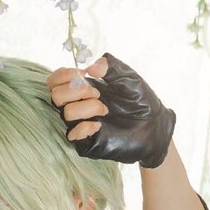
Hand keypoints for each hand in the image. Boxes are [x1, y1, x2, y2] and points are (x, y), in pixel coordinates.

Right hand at [46, 53, 175, 168]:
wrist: (154, 126)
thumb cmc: (141, 101)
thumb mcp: (128, 78)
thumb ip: (111, 67)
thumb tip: (90, 68)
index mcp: (83, 89)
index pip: (55, 81)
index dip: (63, 75)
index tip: (83, 75)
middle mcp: (78, 106)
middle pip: (55, 95)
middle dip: (76, 91)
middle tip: (98, 93)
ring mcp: (81, 124)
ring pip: (66, 113)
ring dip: (87, 108)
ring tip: (106, 110)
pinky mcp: (86, 142)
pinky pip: (73, 134)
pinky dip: (85, 126)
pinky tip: (100, 125)